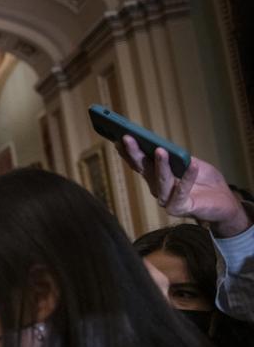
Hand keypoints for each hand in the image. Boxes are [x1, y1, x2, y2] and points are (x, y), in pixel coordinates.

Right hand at [116, 136, 251, 236]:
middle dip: (135, 154)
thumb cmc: (207, 182)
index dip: (129, 152)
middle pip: (144, 170)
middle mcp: (158, 189)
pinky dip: (187, 178)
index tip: (120, 138)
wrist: (225, 202)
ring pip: (161, 181)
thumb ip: (178, 158)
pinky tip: (192, 165)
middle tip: (128, 138)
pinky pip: (182, 192)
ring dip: (160, 165)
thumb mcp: (192, 163)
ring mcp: (167, 200)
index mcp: (157, 177)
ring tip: (160, 150)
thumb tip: (163, 147)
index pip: (140, 164)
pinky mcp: (180, 208)